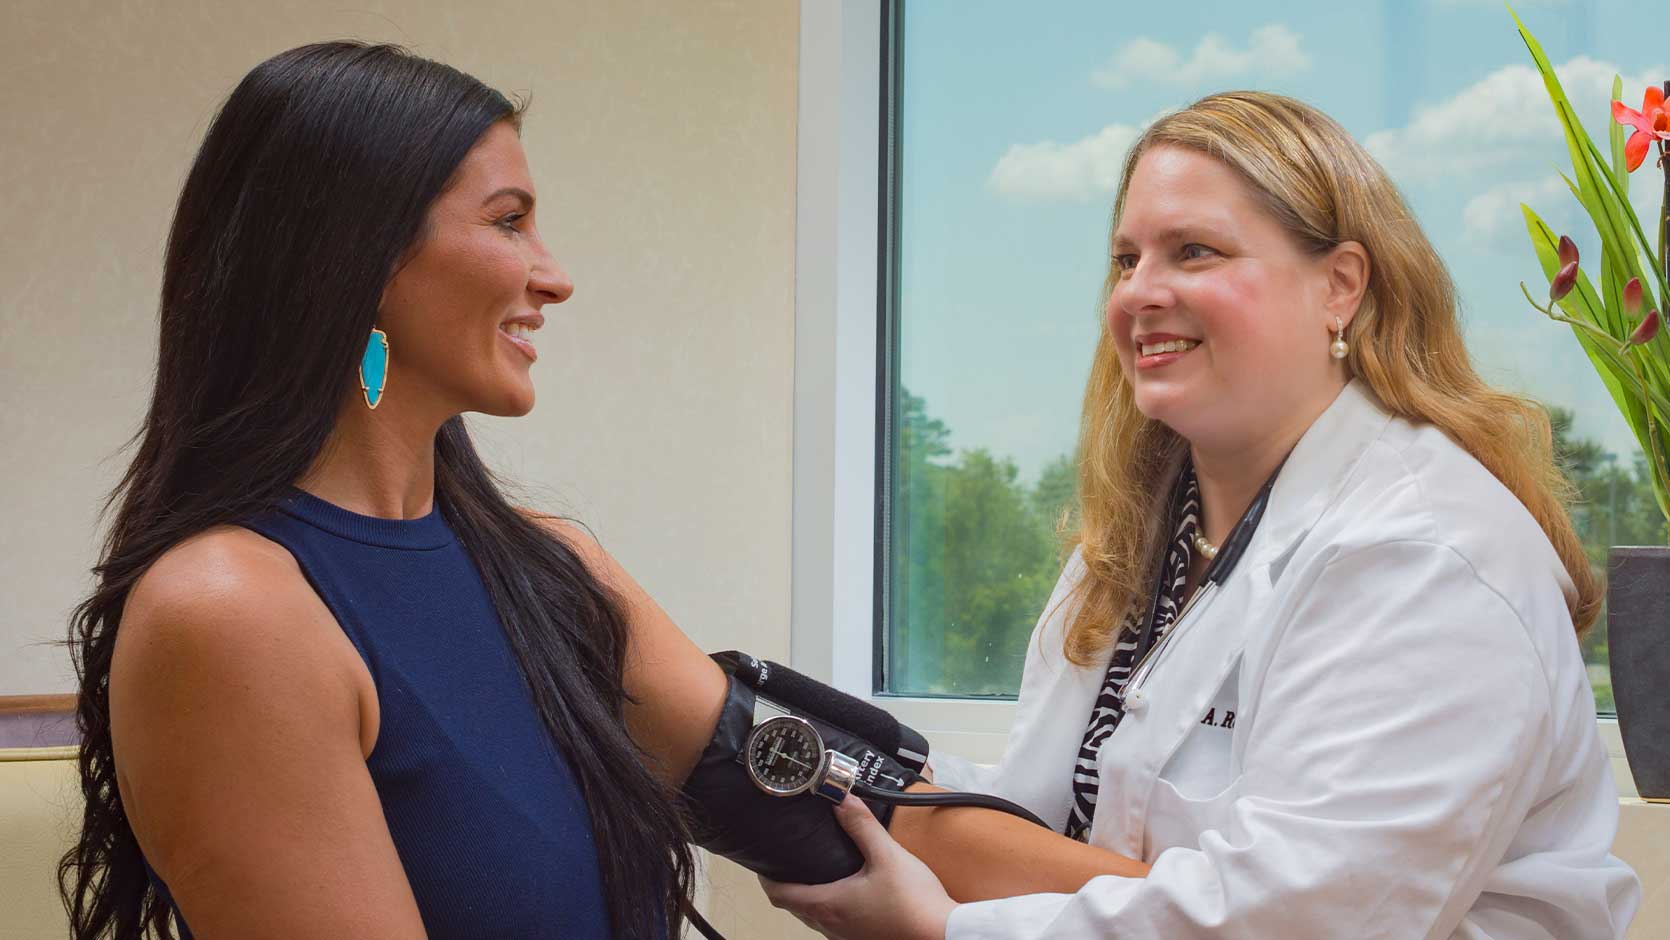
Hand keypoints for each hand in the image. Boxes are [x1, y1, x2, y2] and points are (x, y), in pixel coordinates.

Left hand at [760, 795, 956, 939]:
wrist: (943, 934)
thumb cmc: (912, 900)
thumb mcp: (887, 855)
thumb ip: (861, 825)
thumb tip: (839, 797)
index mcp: (827, 905)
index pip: (779, 895)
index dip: (766, 878)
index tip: (765, 859)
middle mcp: (830, 925)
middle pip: (794, 907)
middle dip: (787, 884)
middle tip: (790, 858)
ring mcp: (847, 937)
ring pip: (814, 917)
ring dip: (809, 896)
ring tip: (816, 870)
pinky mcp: (864, 939)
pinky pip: (835, 924)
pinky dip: (830, 906)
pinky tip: (848, 891)